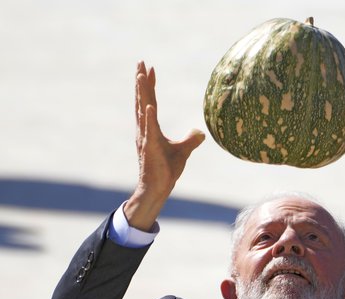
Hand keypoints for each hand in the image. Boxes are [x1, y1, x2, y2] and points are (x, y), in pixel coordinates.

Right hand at [124, 61, 205, 229]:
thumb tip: (200, 131)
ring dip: (142, 93)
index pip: (150, 101)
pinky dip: (149, 117)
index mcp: (151, 128)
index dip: (150, 85)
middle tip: (140, 62)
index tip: (150, 68)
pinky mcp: (149, 148)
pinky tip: (149, 105)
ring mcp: (145, 138)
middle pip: (142, 100)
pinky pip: (149, 130)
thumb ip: (191, 139)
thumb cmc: (166, 170)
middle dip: (141, 81)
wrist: (157, 188)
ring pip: (142, 110)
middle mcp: (145, 130)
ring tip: (140, 75)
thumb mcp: (183, 151)